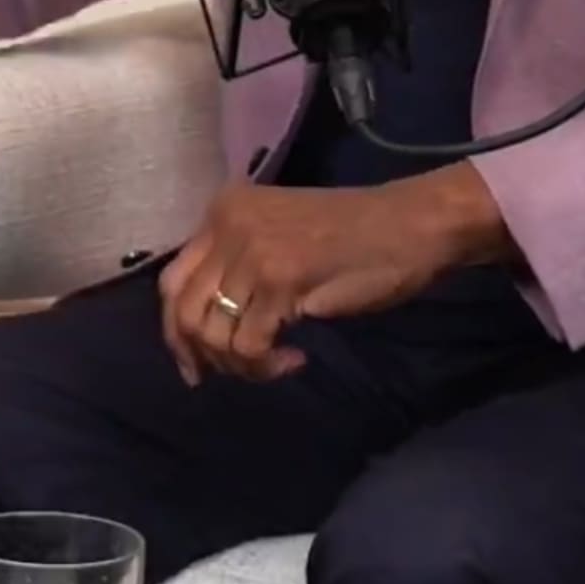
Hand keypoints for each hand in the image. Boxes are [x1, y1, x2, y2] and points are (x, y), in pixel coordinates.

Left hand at [158, 167, 513, 383]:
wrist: (412, 225)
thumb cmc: (356, 237)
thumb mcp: (278, 237)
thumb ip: (237, 266)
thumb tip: (205, 328)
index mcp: (223, 211)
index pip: (172, 283)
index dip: (177, 334)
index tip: (197, 367)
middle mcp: (228, 226)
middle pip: (185, 312)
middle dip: (207, 356)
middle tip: (245, 371)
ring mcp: (252, 251)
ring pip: (216, 335)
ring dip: (245, 365)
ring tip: (278, 362)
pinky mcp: (281, 279)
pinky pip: (250, 345)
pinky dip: (268, 365)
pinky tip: (297, 357)